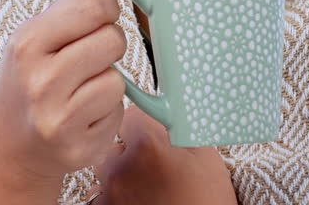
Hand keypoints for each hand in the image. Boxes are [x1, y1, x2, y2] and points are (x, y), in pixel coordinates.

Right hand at [0, 0, 127, 204]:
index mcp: (28, 41)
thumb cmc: (29, 77)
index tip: (93, 22)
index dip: (104, 10)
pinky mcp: (78, 148)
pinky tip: (81, 116)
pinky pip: (118, 112)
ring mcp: (58, 117)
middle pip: (113, 40)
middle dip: (107, 46)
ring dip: (106, 82)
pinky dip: (106, 112)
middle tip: (84, 59)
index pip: (95, 4)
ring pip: (118, 79)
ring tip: (79, 90)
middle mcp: (39, 79)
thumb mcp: (41, 30)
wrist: (8, 149)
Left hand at [89, 105, 237, 204]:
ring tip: (149, 186)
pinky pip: (101, 194)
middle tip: (156, 165)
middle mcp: (122, 167)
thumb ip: (181, 128)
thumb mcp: (206, 157)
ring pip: (107, 169)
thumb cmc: (207, 202)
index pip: (132, 115)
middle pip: (116, 143)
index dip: (148, 124)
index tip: (156, 133)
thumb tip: (170, 112)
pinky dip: (115, 195)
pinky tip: (140, 199)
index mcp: (147, 145)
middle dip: (132, 150)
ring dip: (122, 173)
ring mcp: (111, 192)